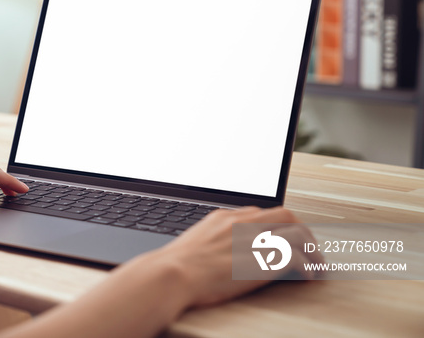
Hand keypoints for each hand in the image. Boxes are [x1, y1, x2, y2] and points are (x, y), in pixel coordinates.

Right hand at [151, 206, 323, 307]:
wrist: (173, 273)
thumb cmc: (174, 267)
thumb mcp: (193, 244)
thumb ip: (210, 241)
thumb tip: (216, 253)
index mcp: (223, 217)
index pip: (260, 212)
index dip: (275, 225)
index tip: (281, 237)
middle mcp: (242, 222)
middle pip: (284, 214)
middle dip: (299, 230)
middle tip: (307, 247)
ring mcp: (254, 238)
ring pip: (297, 232)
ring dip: (311, 248)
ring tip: (316, 263)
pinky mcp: (264, 257)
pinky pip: (298, 256)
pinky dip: (308, 266)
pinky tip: (308, 276)